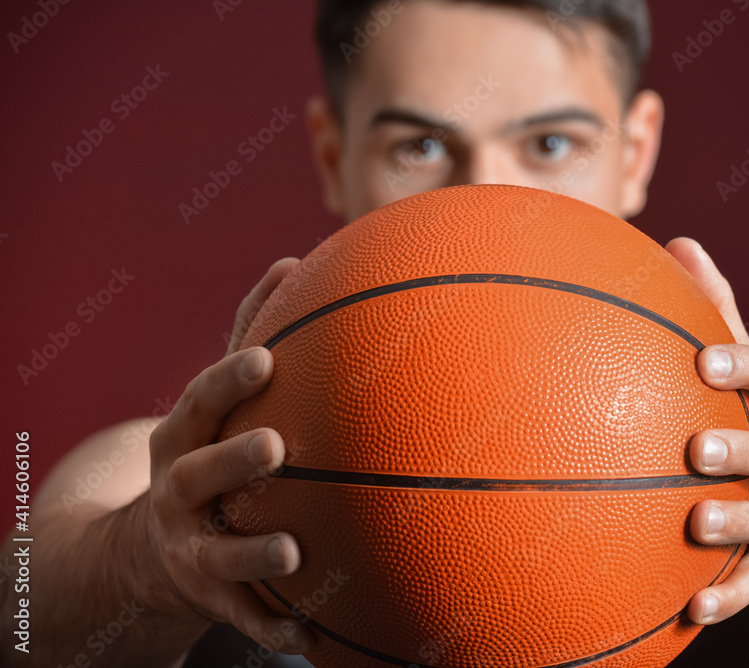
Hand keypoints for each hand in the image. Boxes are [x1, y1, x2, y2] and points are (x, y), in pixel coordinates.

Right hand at [142, 258, 316, 652]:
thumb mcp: (211, 401)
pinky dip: (275, 629)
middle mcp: (176, 494)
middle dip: (232, 460)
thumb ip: (248, 333)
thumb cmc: (201, 454)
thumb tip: (294, 261)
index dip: (228, 381)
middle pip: (196, 476)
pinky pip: (244, 618)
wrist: (149, 553)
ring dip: (254, 552)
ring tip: (295, 549)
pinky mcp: (211, 600)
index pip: (200, 403)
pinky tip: (316, 638)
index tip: (267, 359)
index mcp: (182, 438)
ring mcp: (191, 550)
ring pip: (218, 554)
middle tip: (276, 446)